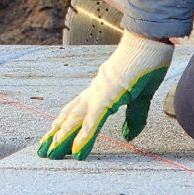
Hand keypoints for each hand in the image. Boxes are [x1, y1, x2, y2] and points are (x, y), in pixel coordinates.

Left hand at [37, 32, 173, 159]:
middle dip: (55, 135)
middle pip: (70, 117)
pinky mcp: (110, 95)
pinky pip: (94, 120)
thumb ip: (134, 117)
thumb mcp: (141, 97)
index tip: (53, 140)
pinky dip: (85, 136)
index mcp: (101, 90)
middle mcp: (95, 91)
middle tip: (42, 152)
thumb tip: (127, 136)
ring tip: (50, 155)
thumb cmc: (147, 62)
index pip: (77, 111)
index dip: (65, 126)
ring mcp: (100, 93)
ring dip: (62, 138)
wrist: (151, 39)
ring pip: (75, 120)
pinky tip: (76, 150)